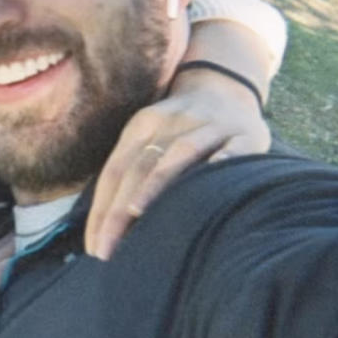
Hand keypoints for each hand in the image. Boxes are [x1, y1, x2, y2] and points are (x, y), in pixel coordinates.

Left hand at [84, 78, 270, 260]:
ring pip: (179, 152)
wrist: (227, 87)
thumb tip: (103, 230)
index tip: (93, 248)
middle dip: (118, 211)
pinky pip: (233, 149)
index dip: (101, 210)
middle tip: (106, 250)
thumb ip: (131, 176)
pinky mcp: (244, 133)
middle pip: (139, 167)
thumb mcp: (152, 140)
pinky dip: (222, 161)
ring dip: (156, 183)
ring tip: (136, 213)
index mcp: (143, 126)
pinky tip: (210, 181)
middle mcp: (172, 122)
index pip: (115, 171)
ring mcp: (210, 125)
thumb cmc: (180, 131)